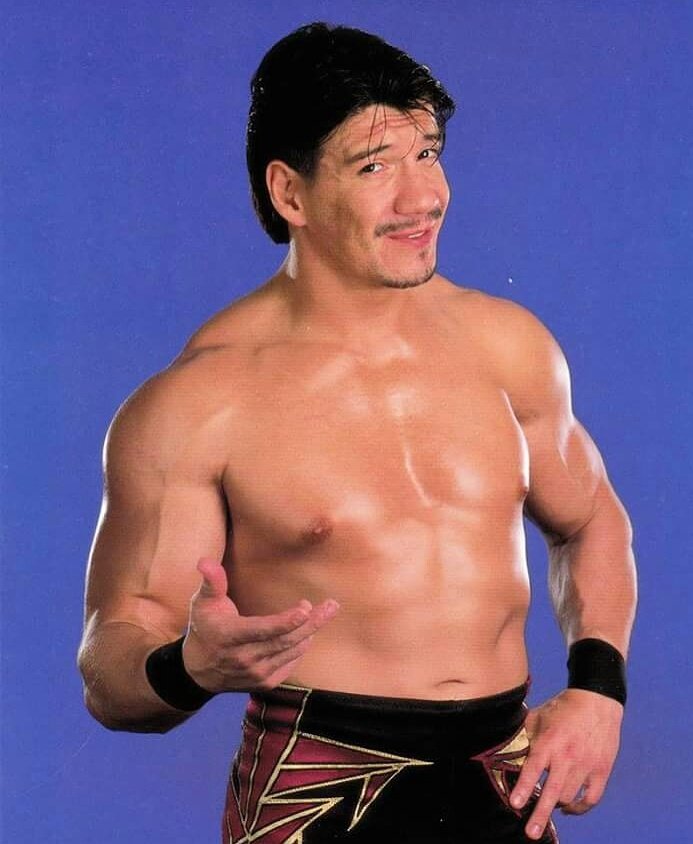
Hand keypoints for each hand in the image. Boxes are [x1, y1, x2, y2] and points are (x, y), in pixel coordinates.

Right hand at [182, 557, 338, 692]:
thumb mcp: (202, 603)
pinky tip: (307, 633)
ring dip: (310, 632)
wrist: (198, 670)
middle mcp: (243, 658)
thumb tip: (205, 561)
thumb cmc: (204, 628)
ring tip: (325, 612)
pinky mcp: (264, 683)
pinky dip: (301, 647)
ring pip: (290, 651)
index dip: (284, 621)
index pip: (261, 630)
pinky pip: (290, 663)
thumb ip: (211, 582)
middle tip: (331, 606)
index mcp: (229, 637)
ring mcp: (255, 674)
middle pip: (284, 640)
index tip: (305, 609)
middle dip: (311, 622)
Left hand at [509, 688, 622, 839]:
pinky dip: (580, 808)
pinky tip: (569, 808)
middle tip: (531, 833)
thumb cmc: (562, 708)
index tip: (515, 804)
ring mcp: (586, 765)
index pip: (534, 769)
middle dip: (540, 814)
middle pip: (553, 792)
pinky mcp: (602, 770)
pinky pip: (591, 798)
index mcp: (549, 742)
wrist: (597, 700)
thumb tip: (506, 749)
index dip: (523, 787)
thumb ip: (524, 735)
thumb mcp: (538, 716)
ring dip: (557, 805)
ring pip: (569, 797)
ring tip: (548, 807)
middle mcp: (567, 756)